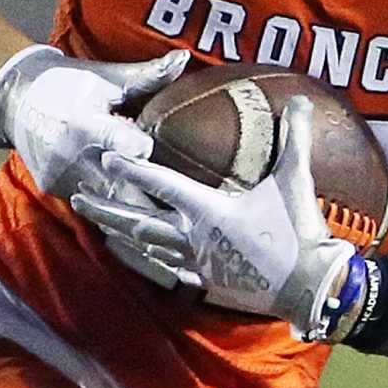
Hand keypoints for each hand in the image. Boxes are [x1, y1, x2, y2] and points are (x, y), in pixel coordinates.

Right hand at [0, 44, 187, 198]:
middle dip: (149, 197)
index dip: (144, 150)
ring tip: (162, 217)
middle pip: (121, 187)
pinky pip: (90, 201)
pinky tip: (131, 208)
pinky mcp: (52, 187)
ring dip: (133, 207)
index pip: (127, 148)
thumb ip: (148, 76)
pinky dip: (110, 203)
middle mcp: (69, 155)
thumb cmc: (70, 83)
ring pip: (106, 203)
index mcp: (85, 123)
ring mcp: (59, 175)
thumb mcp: (108, 78)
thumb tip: (184, 59)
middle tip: (180, 209)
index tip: (154, 148)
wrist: (17, 97)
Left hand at [71, 96, 363, 335]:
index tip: (105, 156)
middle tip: (76, 197)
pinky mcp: (205, 282)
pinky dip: (145, 259)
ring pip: (145, 247)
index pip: (161, 184)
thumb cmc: (300, 233)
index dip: (132, 167)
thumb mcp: (296, 180)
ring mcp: (196, 263)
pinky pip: (165, 269)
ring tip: (97, 223)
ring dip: (119, 233)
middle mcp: (193, 238)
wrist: (311, 288)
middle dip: (105, 208)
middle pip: (137, 221)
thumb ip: (294, 138)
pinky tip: (133, 255)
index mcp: (208, 210)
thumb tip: (297, 98)